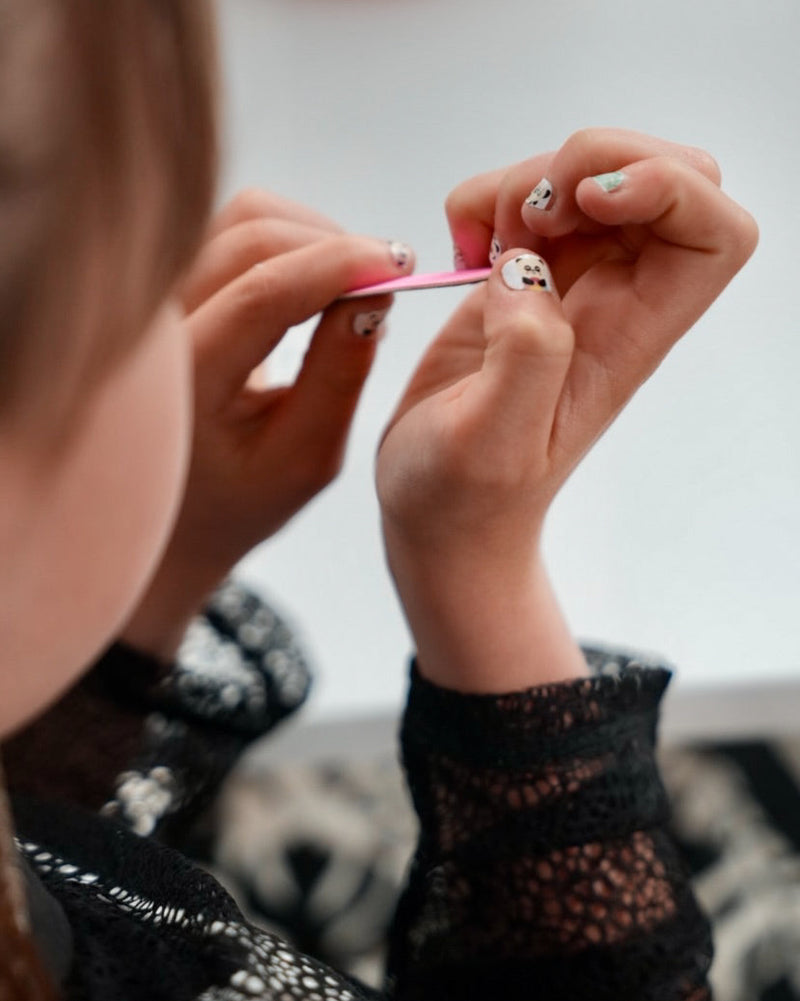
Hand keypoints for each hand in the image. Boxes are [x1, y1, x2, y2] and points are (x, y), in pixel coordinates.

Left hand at [123, 189, 413, 657]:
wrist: (174, 507)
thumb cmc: (239, 497)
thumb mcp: (304, 458)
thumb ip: (340, 377)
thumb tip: (376, 295)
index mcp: (184, 382)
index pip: (261, 293)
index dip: (339, 267)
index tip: (402, 267)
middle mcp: (153, 326)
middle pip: (250, 235)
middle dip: (334, 244)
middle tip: (389, 279)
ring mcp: (152, 296)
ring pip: (240, 217)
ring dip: (312, 237)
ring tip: (353, 289)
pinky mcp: (167, 281)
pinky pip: (232, 228)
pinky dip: (289, 242)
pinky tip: (317, 286)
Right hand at [377, 128, 757, 690]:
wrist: (439, 514)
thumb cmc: (465, 497)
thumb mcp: (491, 443)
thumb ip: (525, 359)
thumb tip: (527, 271)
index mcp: (630, 340)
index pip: (716, 235)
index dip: (672, 189)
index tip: (591, 204)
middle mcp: (615, 303)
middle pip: (666, 178)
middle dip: (594, 162)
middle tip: (530, 217)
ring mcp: (569, 286)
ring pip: (588, 175)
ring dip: (529, 180)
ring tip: (482, 243)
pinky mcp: (520, 280)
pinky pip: (524, 200)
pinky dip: (487, 199)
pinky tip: (462, 250)